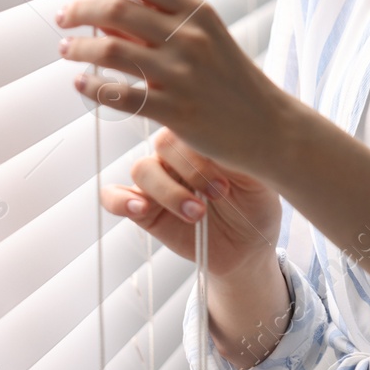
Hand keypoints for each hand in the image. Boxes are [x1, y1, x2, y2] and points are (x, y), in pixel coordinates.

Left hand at [58, 0, 293, 178]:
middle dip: (80, 10)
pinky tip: (81, 84)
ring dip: (78, 48)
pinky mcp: (176, 111)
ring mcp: (183, 74)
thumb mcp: (207, 39)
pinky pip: (120, 94)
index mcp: (197, 12)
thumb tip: (105, 13)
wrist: (269, 126)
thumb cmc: (232, 80)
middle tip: (63, 18)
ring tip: (65, 51)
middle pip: (117, 8)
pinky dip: (92, 87)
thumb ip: (161, 22)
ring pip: (111, 49)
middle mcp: (189, 37)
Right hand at [99, 126, 282, 277]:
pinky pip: (113, 195)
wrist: (249, 247)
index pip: (187, 122)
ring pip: (142, 169)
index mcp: (201, 138)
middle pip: (163, 144)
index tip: (229, 173)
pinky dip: (120, 199)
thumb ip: (235, 152)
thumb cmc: (255, 203)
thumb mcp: (256, 175)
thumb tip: (220, 133)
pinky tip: (140, 208)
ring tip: (196, 213)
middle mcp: (175, 155)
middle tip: (219, 194)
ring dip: (168, 192)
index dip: (202, 145)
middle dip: (192, 170)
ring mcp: (157, 180)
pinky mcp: (142, 208)